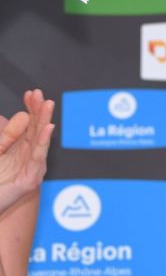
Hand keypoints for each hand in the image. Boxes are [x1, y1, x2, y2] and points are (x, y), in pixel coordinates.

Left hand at [0, 90, 54, 215]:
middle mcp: (29, 158)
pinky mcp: (29, 182)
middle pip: (37, 130)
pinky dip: (43, 142)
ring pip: (40, 141)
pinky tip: (47, 128)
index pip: (31, 124)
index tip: (30, 93)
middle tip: (39, 94)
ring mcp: (32, 170)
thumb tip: (23, 115)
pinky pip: (37, 158)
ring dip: (45, 121)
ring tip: (47, 105)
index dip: (32, 108)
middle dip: (39, 111)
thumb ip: (7, 136)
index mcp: (21, 149)